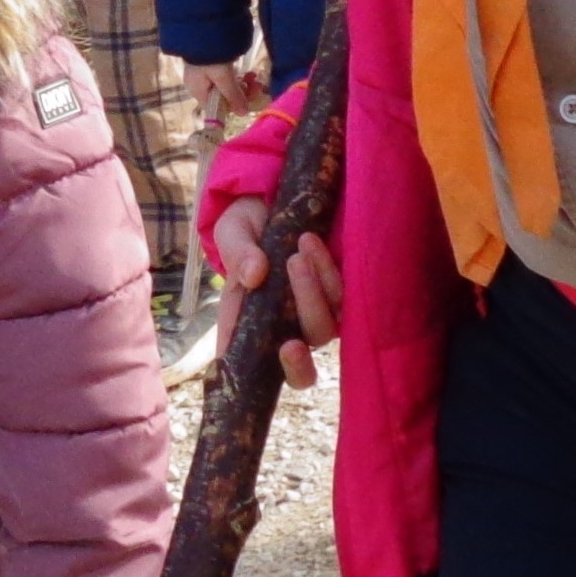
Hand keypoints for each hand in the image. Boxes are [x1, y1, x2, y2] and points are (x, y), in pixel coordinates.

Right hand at [183, 60, 268, 126]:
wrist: (202, 30)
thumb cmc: (210, 57)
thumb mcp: (223, 77)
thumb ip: (234, 95)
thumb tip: (244, 114)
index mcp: (197, 92)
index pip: (217, 109)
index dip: (234, 107)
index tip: (250, 100)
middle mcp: (199, 86)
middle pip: (223, 98)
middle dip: (242, 93)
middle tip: (258, 85)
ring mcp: (204, 75)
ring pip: (226, 87)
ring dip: (242, 84)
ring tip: (254, 76)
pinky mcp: (210, 66)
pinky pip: (225, 77)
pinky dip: (236, 76)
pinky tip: (247, 72)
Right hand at [211, 194, 344, 389]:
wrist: (273, 204)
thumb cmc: (246, 227)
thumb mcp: (232, 233)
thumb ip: (238, 253)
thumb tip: (254, 274)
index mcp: (246, 325)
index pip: (256, 367)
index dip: (269, 372)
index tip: (287, 347)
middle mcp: (281, 328)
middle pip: (303, 348)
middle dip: (307, 312)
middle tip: (292, 266)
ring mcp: (312, 314)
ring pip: (326, 324)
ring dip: (315, 286)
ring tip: (300, 244)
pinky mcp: (336, 296)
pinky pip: (343, 298)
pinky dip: (328, 270)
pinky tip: (309, 242)